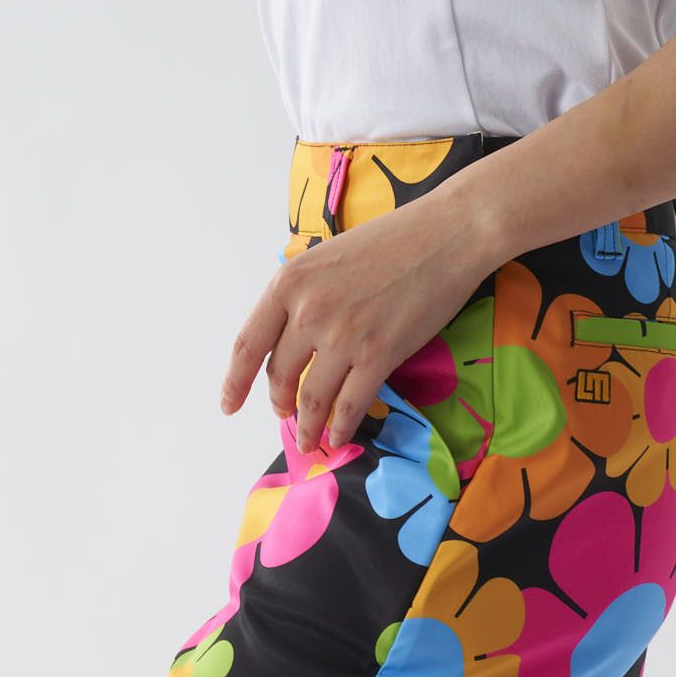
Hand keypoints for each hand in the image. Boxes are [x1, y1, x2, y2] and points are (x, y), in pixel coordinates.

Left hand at [219, 182, 496, 451]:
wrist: (446, 235)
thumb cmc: (393, 240)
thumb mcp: (327, 258)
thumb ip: (305, 296)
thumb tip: (293, 339)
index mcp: (289, 283)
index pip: (249, 345)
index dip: (234, 382)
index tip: (229, 405)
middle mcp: (308, 311)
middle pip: (280, 375)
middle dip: (280, 403)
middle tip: (284, 414)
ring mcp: (343, 336)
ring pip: (312, 398)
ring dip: (308, 426)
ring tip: (309, 440)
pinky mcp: (379, 355)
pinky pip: (350, 405)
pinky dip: (341, 427)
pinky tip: (339, 436)